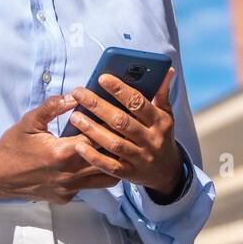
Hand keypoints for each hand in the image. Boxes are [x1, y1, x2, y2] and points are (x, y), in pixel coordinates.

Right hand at [0, 94, 120, 204]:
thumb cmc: (13, 145)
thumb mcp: (30, 121)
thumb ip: (53, 107)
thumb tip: (75, 96)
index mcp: (62, 152)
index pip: (98, 138)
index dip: (109, 127)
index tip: (116, 118)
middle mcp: (70, 174)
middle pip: (108, 160)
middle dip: (116, 146)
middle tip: (122, 133)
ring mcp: (69, 189)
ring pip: (105, 179)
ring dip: (111, 164)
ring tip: (112, 149)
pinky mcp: (66, 198)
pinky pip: (89, 188)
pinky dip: (94, 175)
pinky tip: (91, 162)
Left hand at [67, 69, 182, 197]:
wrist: (167, 172)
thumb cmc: (161, 136)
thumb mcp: (166, 115)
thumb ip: (162, 93)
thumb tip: (167, 70)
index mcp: (160, 121)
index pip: (138, 103)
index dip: (120, 90)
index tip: (102, 78)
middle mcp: (151, 140)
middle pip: (122, 122)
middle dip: (98, 106)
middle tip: (79, 93)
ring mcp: (140, 158)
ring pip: (114, 143)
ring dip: (92, 129)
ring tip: (75, 116)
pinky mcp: (130, 174)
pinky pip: (110, 166)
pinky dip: (94, 156)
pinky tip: (78, 145)